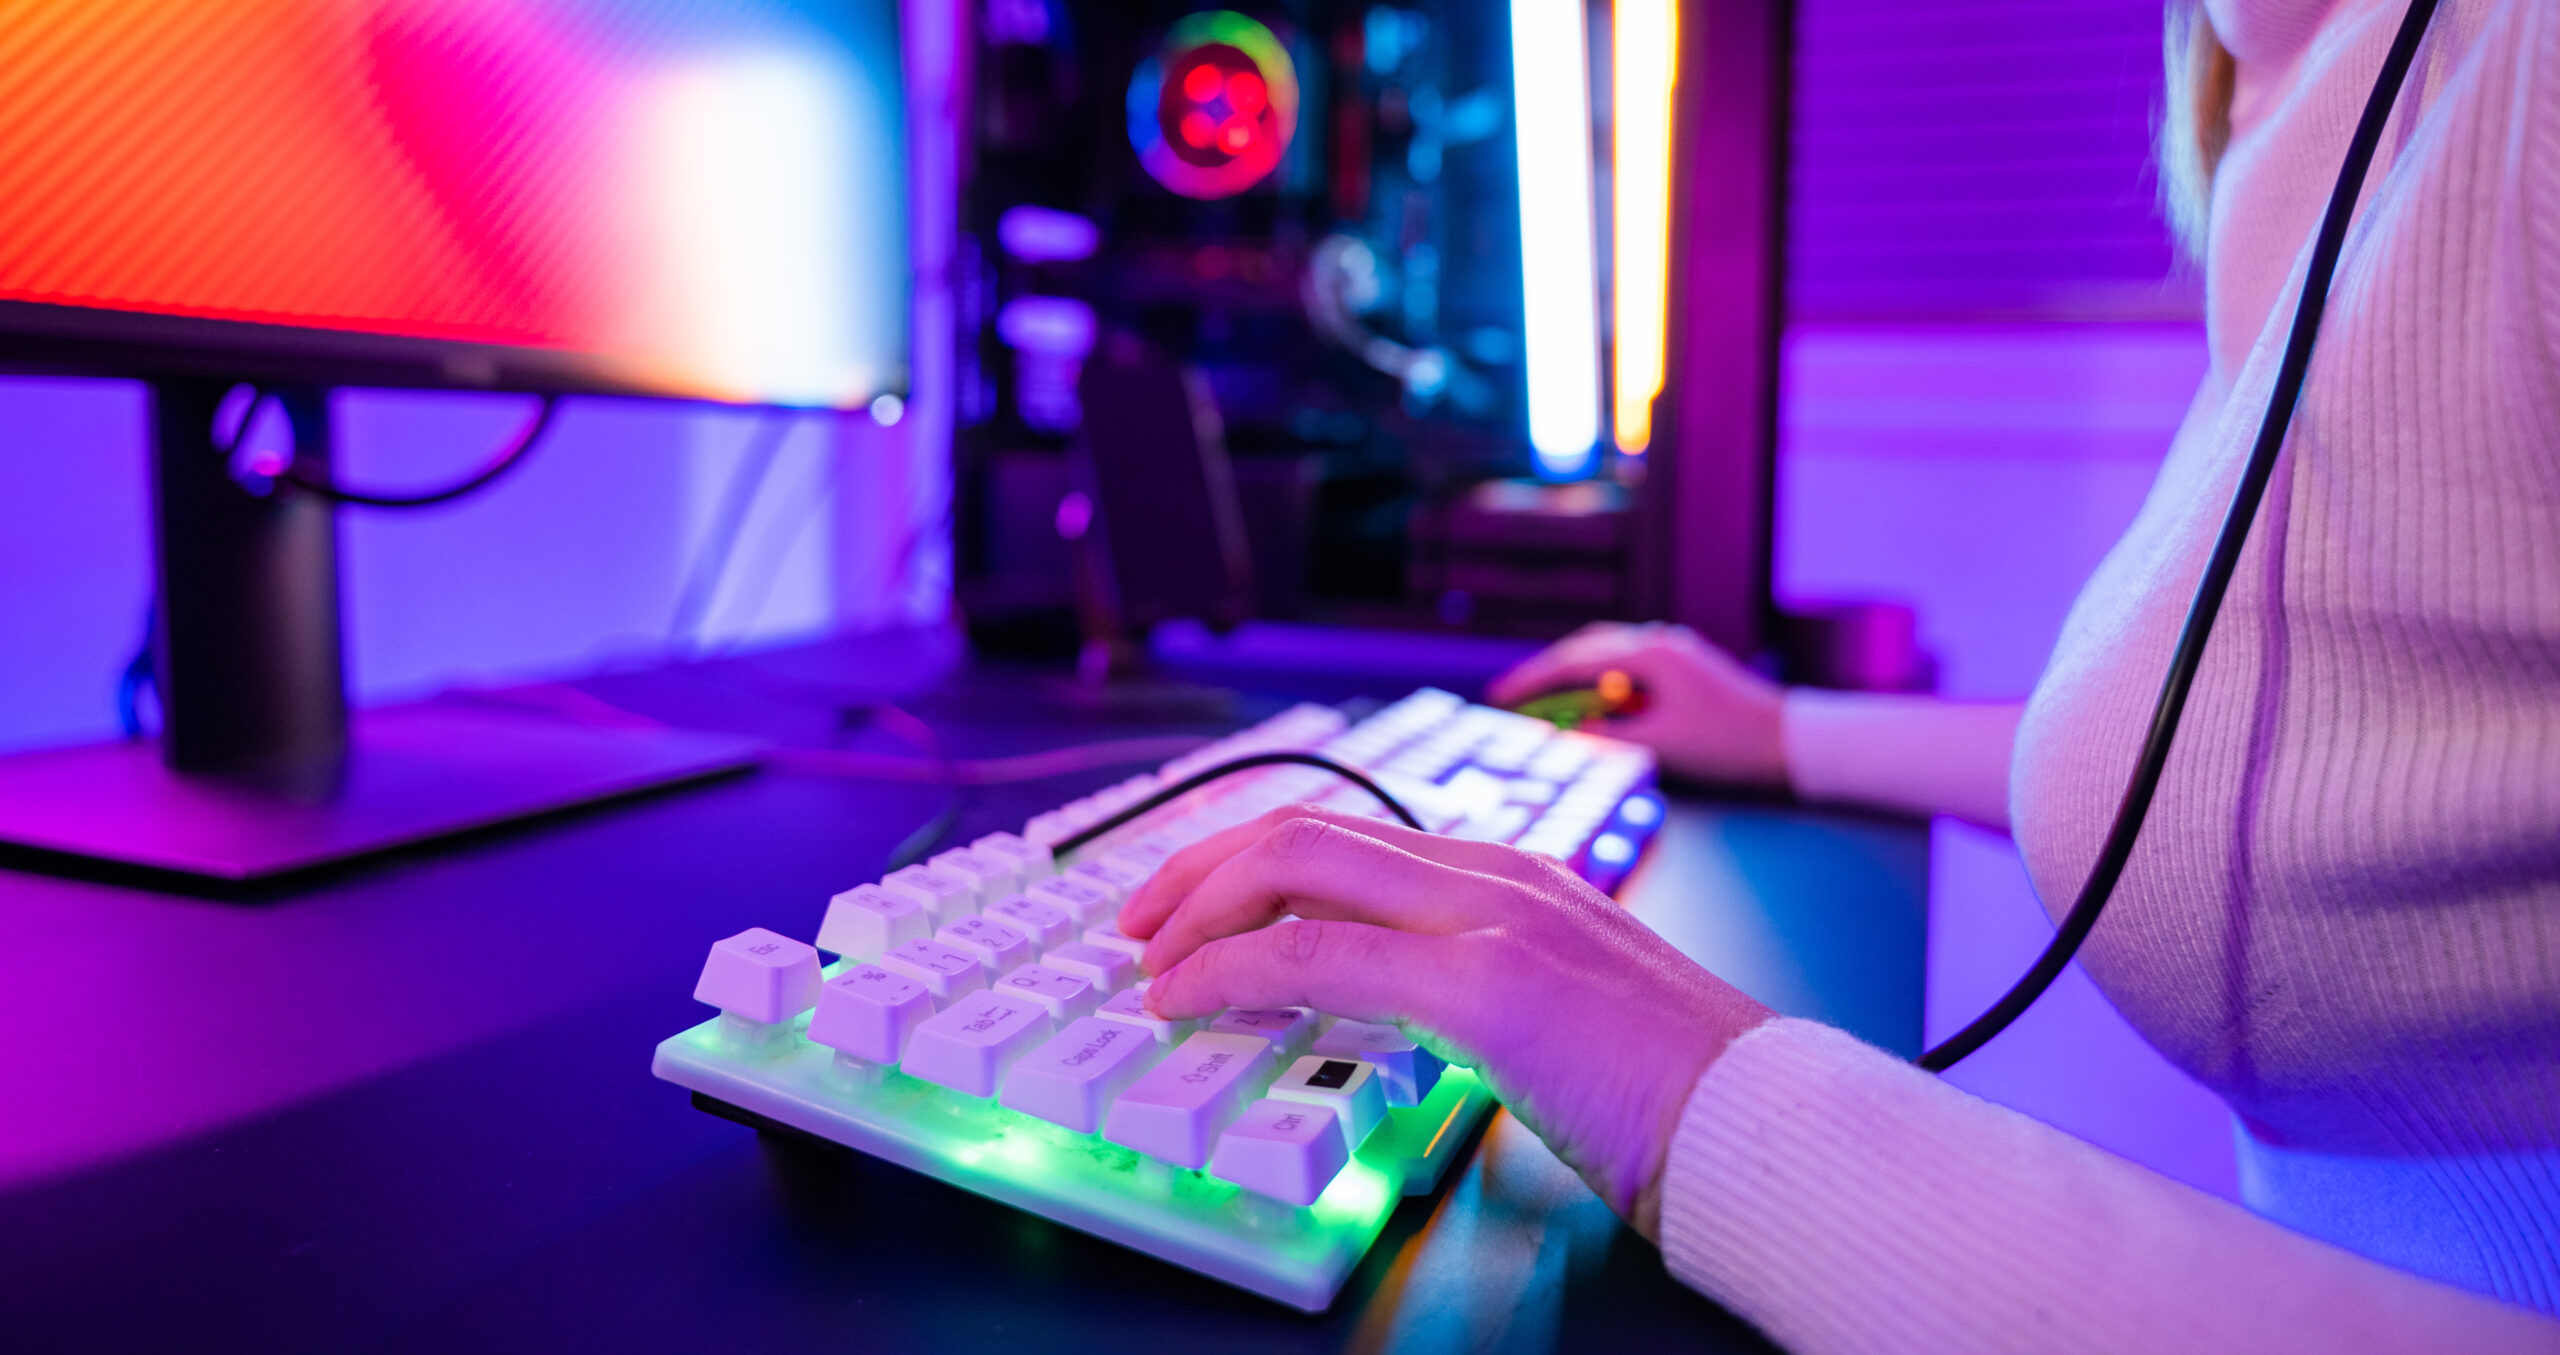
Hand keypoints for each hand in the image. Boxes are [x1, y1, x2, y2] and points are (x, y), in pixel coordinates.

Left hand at [1120, 804, 1773, 1239]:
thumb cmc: (1670, 1087)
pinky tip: (1187, 999)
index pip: (1350, 831)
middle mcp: (1497, 873)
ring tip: (1147, 961)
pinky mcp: (1487, 984)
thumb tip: (1389, 1001)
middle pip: (1309, 825)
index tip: (1190, 898)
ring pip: (1300, 867)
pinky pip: (1318, 954)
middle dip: (1201, 865)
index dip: (1249, 854)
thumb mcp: (1559, 1007)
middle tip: (1137, 918)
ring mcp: (1492, 917)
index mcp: (1515, 873)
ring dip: (1199, 911)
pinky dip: (1229, 970)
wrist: (1761, 1121)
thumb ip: (1477, 981)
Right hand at [1486, 622, 1787, 788]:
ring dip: (1574, 674)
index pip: (1576, 662)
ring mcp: (1672, 650)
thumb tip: (1567, 732)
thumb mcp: (1661, 744)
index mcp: (1649, 655)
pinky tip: (1592, 701)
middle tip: (1515, 696)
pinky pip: (1628, 664)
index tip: (1501, 696)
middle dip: (1548, 672)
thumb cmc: (1727, 742)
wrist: (1788, 739)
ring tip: (1546, 699)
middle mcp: (1658, 642)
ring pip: (1607, 653)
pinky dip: (1601, 680)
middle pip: (1587, 648)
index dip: (1534, 680)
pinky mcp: (1682, 665)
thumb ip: (1609, 735)